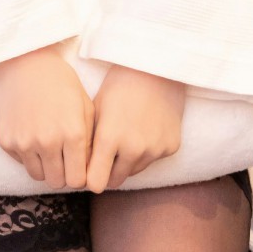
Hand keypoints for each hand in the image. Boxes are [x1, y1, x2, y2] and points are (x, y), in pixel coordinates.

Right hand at [0, 44, 94, 188]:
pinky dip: (28, 155)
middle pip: (57, 182)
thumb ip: (89, 141)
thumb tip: (90, 171)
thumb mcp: (85, 106)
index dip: (81, 175)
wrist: (25, 61)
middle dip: (63, 173)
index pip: (78, 180)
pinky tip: (33, 133)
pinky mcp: (6, 141)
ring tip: (49, 146)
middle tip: (64, 158)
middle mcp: (47, 142)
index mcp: (72, 133)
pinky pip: (22, 162)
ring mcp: (24, 142)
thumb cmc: (61, 82)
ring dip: (46, 166)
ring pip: (38, 176)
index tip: (79, 165)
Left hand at [86, 65, 185, 192]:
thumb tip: (81, 171)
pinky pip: (153, 159)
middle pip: (115, 181)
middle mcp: (133, 149)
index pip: (95, 184)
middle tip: (107, 154)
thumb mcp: (96, 110)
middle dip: (108, 171)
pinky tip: (146, 128)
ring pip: (134, 171)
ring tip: (127, 135)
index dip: (90, 178)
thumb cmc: (119, 85)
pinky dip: (148, 150)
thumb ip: (89, 143)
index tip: (89, 170)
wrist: (156, 67)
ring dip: (128, 161)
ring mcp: (155, 150)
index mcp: (109, 139)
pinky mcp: (171, 147)